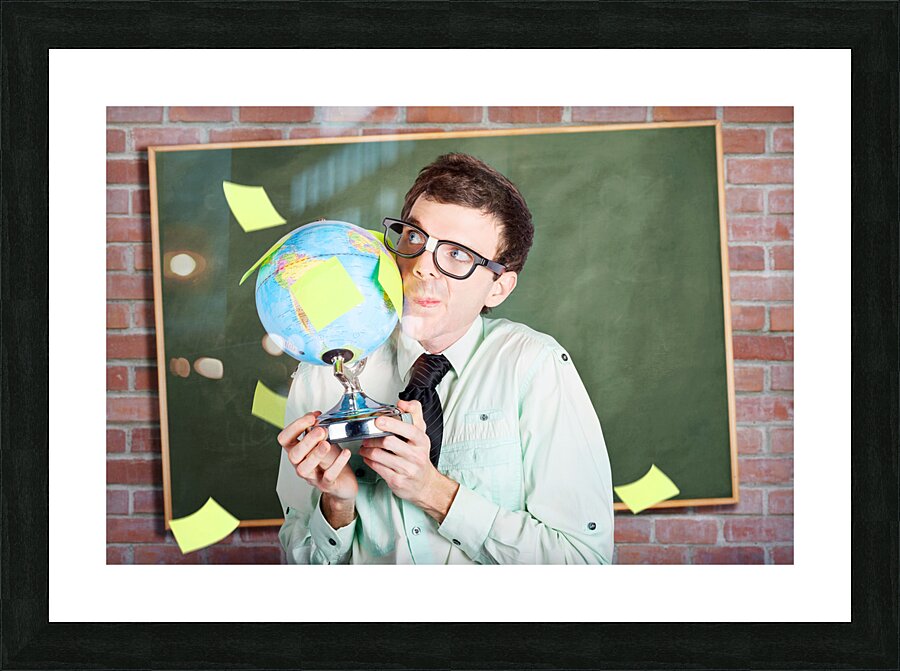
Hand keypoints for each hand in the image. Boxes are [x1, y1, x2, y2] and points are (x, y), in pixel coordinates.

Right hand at [278, 411, 357, 501]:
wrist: (343, 481)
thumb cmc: (330, 460)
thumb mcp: (323, 441)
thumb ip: (316, 429)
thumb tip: (315, 415)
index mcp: (297, 451)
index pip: (284, 439)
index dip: (295, 427)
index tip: (311, 418)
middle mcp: (301, 464)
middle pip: (293, 455)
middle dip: (307, 441)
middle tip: (321, 431)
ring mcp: (312, 476)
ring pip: (304, 469)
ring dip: (315, 454)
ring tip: (327, 443)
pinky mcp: (326, 485)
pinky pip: (328, 477)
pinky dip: (337, 464)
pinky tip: (346, 453)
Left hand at [359, 399, 458, 520]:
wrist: (425, 484)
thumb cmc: (419, 457)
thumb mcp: (421, 434)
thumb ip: (414, 414)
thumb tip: (402, 402)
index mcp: (422, 441)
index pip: (410, 429)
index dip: (393, 424)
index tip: (379, 420)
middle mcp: (416, 455)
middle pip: (390, 442)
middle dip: (373, 438)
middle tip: (366, 436)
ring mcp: (407, 469)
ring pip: (380, 456)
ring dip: (367, 450)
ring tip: (364, 447)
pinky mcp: (397, 481)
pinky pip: (378, 468)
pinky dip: (369, 461)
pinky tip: (368, 458)